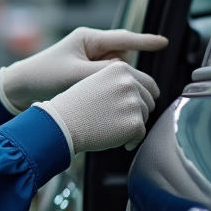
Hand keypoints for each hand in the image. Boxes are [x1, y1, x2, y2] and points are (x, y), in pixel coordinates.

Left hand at [0, 28, 167, 112]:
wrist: (20, 89)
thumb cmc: (43, 77)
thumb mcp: (75, 75)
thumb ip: (103, 75)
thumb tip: (127, 78)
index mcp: (89, 39)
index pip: (124, 38)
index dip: (146, 42)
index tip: (164, 43)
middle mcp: (92, 47)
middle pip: (123, 59)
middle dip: (123, 75)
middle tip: (112, 88)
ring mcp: (90, 61)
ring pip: (116, 72)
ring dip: (113, 84)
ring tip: (91, 91)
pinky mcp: (86, 75)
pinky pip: (106, 80)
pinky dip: (106, 89)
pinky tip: (97, 99)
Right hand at [38, 61, 160, 152]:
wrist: (62, 123)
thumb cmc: (75, 106)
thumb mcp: (97, 81)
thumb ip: (120, 81)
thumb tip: (145, 92)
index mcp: (120, 69)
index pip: (149, 83)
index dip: (145, 96)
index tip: (141, 105)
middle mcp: (129, 82)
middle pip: (148, 102)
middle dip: (137, 112)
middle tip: (116, 120)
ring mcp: (133, 102)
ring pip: (144, 118)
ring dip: (132, 126)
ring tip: (110, 127)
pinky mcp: (134, 123)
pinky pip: (141, 135)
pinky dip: (130, 141)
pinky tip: (114, 138)